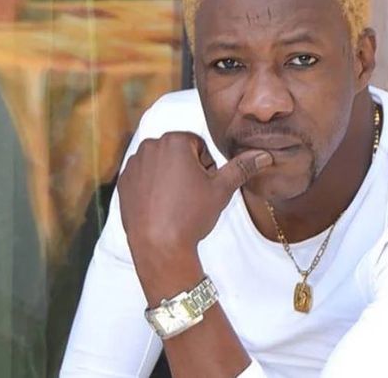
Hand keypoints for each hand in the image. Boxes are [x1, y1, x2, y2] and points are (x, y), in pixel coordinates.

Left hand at [117, 131, 272, 256]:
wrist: (159, 247)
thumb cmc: (190, 216)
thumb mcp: (222, 190)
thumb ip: (242, 167)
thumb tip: (263, 155)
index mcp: (174, 141)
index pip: (199, 146)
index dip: (207, 167)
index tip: (204, 187)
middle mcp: (150, 147)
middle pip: (178, 153)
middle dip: (188, 170)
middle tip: (191, 196)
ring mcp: (133, 165)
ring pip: (161, 165)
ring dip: (170, 178)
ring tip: (176, 203)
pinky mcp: (124, 182)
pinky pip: (144, 178)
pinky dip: (153, 188)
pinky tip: (161, 207)